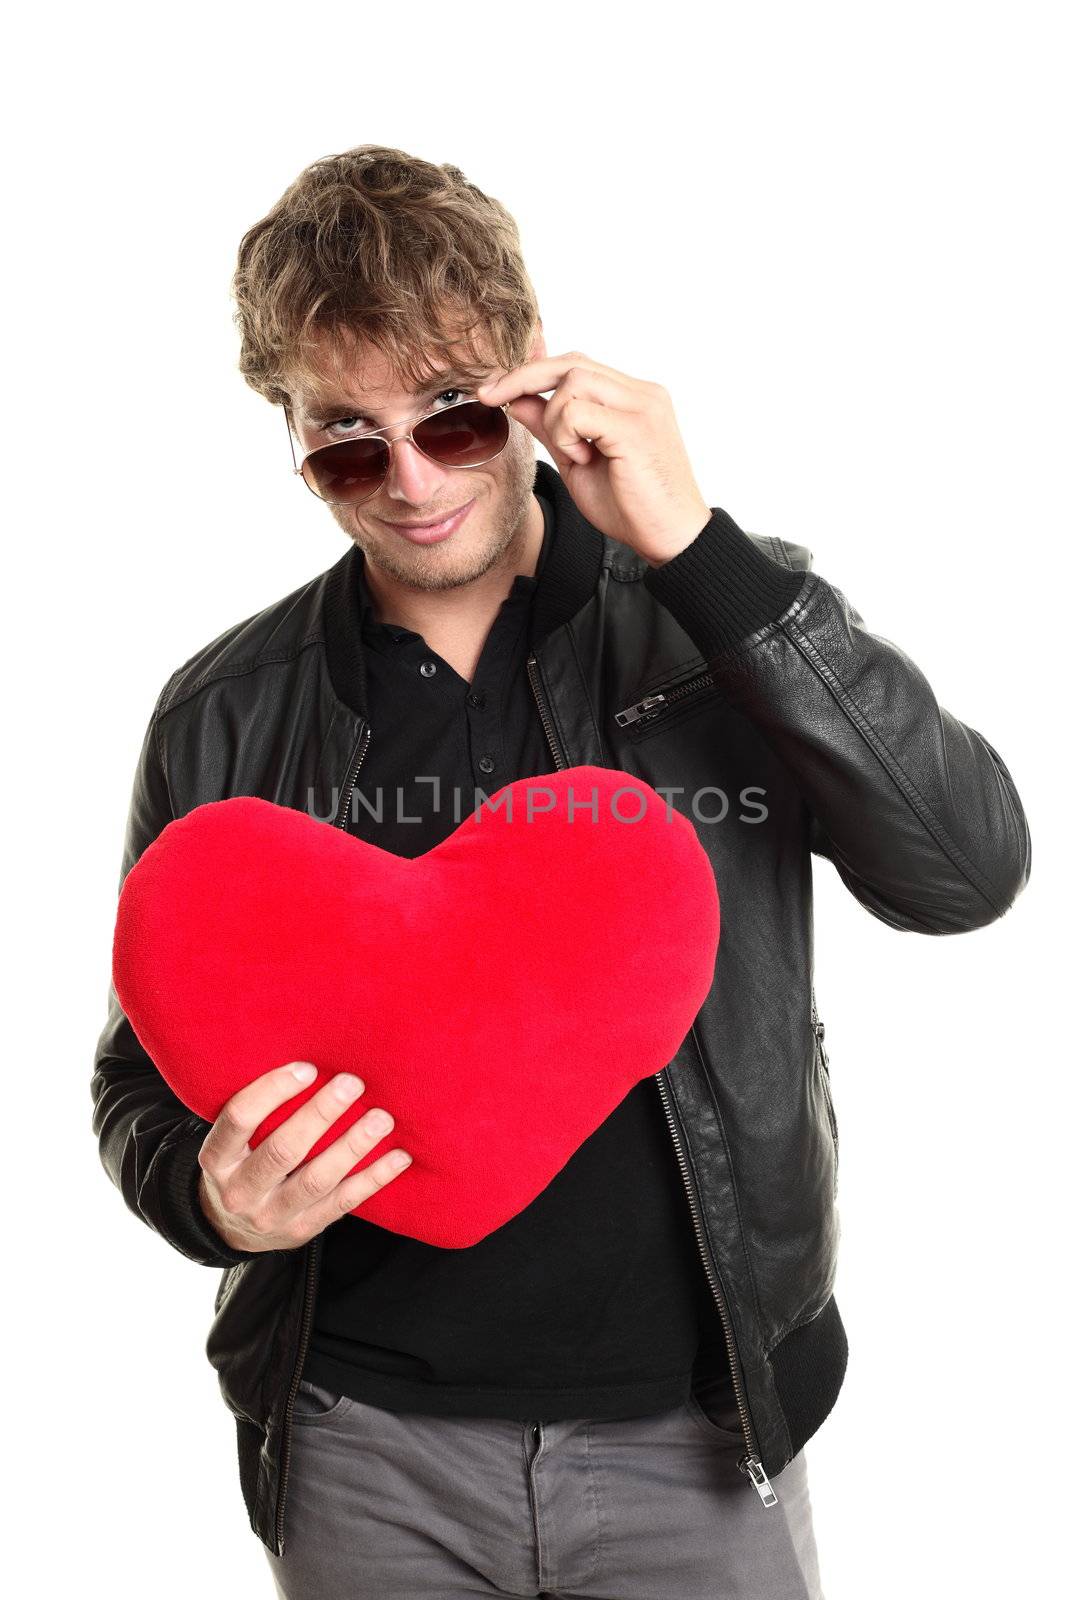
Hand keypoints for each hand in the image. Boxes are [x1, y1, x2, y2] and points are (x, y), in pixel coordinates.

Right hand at [197, 1062, 411, 1252]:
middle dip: (320, 1114)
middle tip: (352, 1083)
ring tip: (381, 1119)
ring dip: (353, 1146)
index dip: (273, 1091)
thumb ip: (258, 1109)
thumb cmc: (239, 1162)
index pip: (239, 1119)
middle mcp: (240, 1190)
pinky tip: (398, 1157)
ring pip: (317, 1180)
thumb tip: (308, 1061)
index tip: (308, 1067)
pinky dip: (373, 1178)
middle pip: (282, 1151)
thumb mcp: (229, 1140)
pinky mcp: (301, 1230)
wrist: (228, 1228)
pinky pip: (343, 1203)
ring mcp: (271, 1216)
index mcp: (216, 1158)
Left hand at [477, 352, 710, 564]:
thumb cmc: (632, 507)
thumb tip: (517, 401)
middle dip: (522, 377)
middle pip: (571, 361)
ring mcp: (642, 405)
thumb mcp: (577, 461)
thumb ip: (552, 428)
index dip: (532, 373)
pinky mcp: (636, 427)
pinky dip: (566, 434)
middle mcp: (641, 393)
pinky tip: (583, 458)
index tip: (493, 391)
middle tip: (488, 396)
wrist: (671, 539)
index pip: (576, 365)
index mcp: (632, 397)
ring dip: (555, 419)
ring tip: (574, 454)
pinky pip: (577, 411)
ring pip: (572, 381)